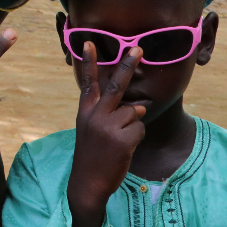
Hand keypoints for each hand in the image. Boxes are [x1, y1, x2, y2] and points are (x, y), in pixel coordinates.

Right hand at [67, 44, 145, 226]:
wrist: (87, 183)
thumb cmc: (92, 155)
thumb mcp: (91, 130)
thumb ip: (110, 115)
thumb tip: (139, 107)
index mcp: (86, 112)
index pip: (88, 83)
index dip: (89, 62)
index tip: (89, 42)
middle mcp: (96, 115)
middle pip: (116, 85)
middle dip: (128, 65)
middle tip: (139, 48)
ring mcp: (108, 127)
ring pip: (134, 113)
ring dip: (132, 127)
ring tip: (118, 142)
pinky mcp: (122, 140)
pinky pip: (140, 129)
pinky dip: (136, 139)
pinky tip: (124, 150)